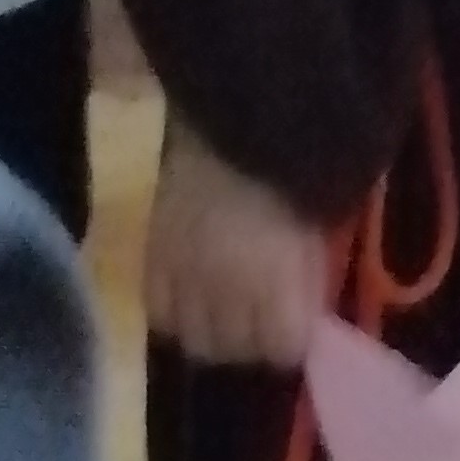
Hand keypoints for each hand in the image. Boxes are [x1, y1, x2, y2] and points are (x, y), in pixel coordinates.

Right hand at [142, 117, 330, 368]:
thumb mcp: (310, 223)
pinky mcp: (149, 259)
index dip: (289, 338)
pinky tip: (185, 295)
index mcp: (273, 276)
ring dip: (210, 331)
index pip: (283, 346)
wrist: (224, 110)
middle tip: (254, 320)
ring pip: (196, 339)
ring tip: (218, 311)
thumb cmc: (280, 163)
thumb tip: (301, 321)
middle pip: (236, 350)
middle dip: (249, 340)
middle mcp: (224, 287)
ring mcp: (182, 275)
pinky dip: (173, 312)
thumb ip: (305, 277)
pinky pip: (159, 311)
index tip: (292, 326)